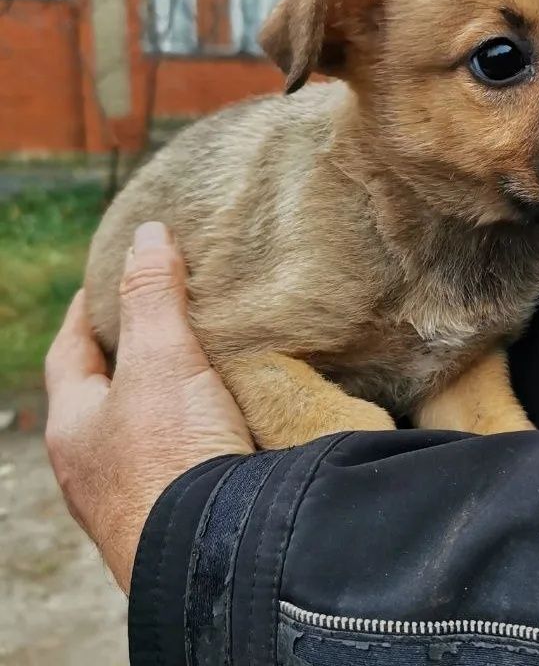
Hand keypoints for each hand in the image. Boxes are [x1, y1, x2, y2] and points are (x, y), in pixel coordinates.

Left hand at [44, 222, 253, 593]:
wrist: (214, 551)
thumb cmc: (173, 455)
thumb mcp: (161, 359)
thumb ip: (153, 296)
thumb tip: (147, 234)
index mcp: (75, 426)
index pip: (68, 353)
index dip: (85, 314)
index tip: (102, 283)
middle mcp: (95, 464)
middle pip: (102, 393)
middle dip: (125, 354)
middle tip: (154, 317)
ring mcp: (133, 493)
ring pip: (141, 428)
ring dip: (162, 395)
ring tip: (195, 362)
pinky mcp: (177, 510)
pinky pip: (178, 455)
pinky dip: (195, 428)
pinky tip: (223, 418)